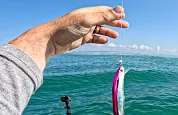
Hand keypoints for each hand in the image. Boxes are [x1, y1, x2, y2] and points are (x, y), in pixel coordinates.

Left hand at [9, 6, 128, 70]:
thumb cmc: (67, 27)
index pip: (105, 10)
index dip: (115, 13)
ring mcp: (84, 29)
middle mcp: (86, 20)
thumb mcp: (88, 20)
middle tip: (125, 26)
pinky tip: (105, 41)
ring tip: (116, 36)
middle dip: (115, 22)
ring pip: (99, 30)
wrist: (51, 40)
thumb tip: (120, 10)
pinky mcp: (81, 39)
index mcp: (88, 12)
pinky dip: (100, 39)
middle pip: (104, 20)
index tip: (124, 16)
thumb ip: (104, 16)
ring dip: (108, 32)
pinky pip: (93, 39)